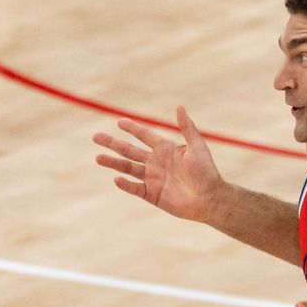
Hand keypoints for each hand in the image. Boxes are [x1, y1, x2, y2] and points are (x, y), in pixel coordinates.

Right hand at [93, 106, 223, 222]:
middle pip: (129, 150)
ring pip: (128, 168)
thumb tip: (179, 106)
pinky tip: (116, 179)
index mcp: (165, 149)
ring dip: (113, 163)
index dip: (132, 128)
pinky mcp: (152, 195)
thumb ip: (187, 128)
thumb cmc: (206, 172)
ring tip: (98, 157)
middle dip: (113, 143)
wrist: (210, 199)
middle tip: (96, 136)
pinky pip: (135, 188)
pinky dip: (126, 184)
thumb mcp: (197, 147)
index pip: (144, 135)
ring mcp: (152, 179)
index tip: (119, 121)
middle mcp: (156, 162)